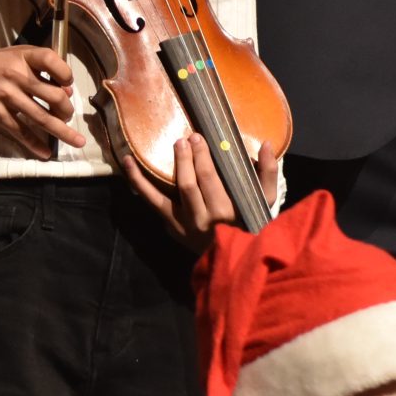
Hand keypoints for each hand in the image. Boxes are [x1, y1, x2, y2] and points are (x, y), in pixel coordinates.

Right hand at [0, 46, 84, 158]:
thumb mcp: (10, 56)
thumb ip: (37, 68)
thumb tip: (65, 90)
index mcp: (22, 56)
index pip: (53, 60)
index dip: (66, 74)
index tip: (68, 84)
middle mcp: (16, 75)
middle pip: (54, 96)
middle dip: (67, 109)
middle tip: (68, 115)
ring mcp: (6, 96)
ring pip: (42, 118)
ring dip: (62, 131)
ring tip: (76, 140)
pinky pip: (21, 131)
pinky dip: (35, 144)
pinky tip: (46, 152)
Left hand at [111, 129, 279, 247]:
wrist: (235, 258)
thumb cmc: (251, 223)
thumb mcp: (265, 201)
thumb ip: (267, 173)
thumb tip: (267, 144)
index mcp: (225, 211)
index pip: (208, 178)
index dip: (201, 156)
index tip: (197, 137)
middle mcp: (200, 219)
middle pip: (187, 184)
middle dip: (184, 159)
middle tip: (183, 139)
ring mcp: (182, 225)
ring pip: (161, 196)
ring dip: (147, 174)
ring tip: (140, 153)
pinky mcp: (172, 227)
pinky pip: (152, 204)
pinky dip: (138, 184)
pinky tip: (128, 165)